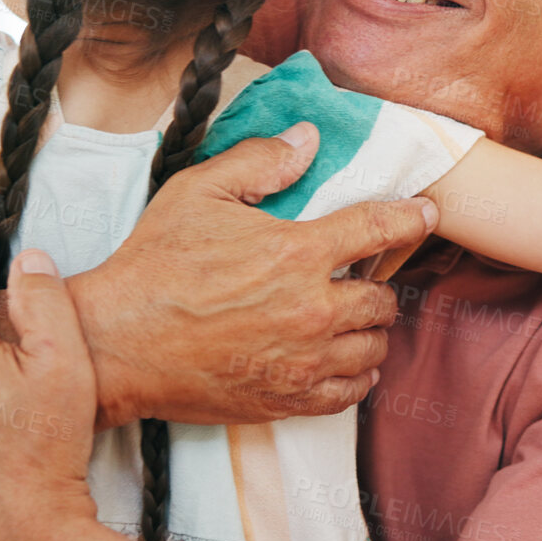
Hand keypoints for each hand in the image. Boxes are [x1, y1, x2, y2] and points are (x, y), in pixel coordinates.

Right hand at [73, 123, 439, 427]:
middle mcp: (312, 310)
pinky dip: (355, 376)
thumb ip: (259, 161)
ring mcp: (304, 362)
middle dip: (376, 284)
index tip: (426, 213)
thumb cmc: (153, 266)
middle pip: (383, 299)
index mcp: (297, 253)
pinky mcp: (288, 401)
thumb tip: (307, 139)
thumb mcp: (198, 193)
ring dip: (368, 331)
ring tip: (348, 318)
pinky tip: (341, 361)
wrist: (115, 345)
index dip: (411, 218)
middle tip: (358, 278)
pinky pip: (350, 394)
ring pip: (373, 348)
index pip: (379, 229)